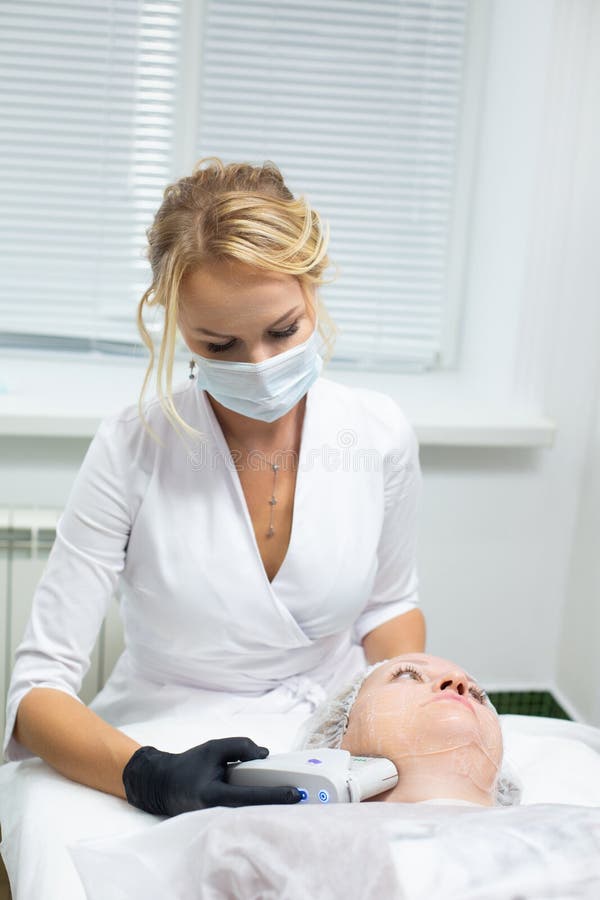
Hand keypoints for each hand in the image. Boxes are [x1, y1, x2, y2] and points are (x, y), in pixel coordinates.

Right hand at [122, 736, 301, 815]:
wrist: (164, 785)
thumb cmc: (188, 766)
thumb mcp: (212, 748)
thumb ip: (238, 747)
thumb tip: (265, 755)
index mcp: (214, 795)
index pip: (250, 797)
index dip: (274, 795)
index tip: (294, 794)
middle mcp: (219, 812)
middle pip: (256, 808)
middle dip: (278, 802)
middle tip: (304, 795)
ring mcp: (221, 818)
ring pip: (253, 810)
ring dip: (272, 803)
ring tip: (293, 794)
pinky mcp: (224, 817)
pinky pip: (247, 809)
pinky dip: (261, 801)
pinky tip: (274, 794)